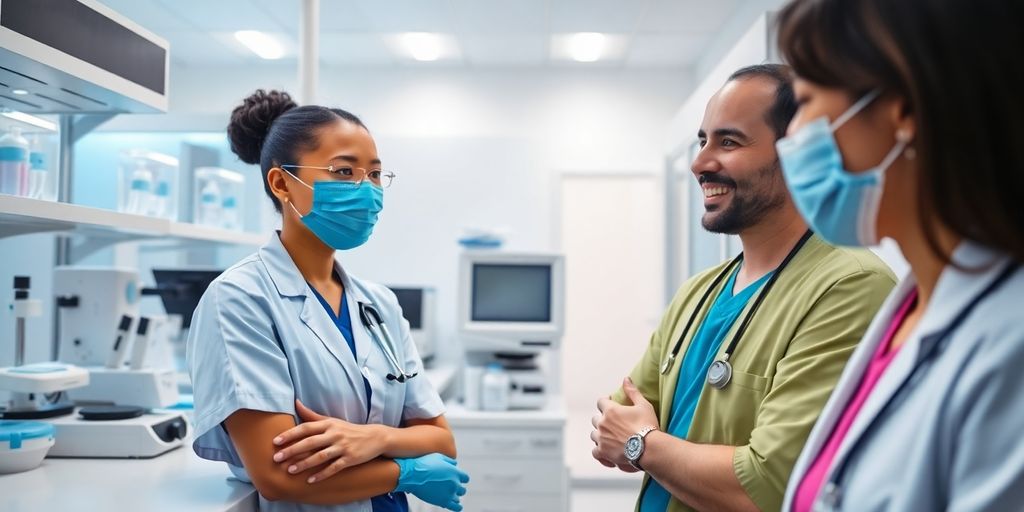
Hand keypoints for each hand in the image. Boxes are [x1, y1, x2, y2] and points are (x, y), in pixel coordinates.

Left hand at [272, 399, 386, 482]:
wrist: (374, 437)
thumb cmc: (348, 429)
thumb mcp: (331, 420)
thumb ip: (312, 415)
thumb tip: (295, 402)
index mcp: (328, 424)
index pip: (306, 428)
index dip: (290, 434)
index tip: (276, 441)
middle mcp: (335, 434)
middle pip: (310, 442)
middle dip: (292, 450)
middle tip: (277, 458)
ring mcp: (343, 447)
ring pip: (320, 456)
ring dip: (304, 464)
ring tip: (290, 470)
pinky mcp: (350, 459)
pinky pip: (334, 468)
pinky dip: (322, 474)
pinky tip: (310, 480)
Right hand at [395, 453, 469, 510]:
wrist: (413, 475)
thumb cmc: (424, 464)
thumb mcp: (439, 457)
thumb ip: (450, 461)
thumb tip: (456, 464)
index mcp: (455, 472)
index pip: (465, 478)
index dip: (461, 479)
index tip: (456, 479)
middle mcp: (455, 483)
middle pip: (462, 489)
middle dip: (457, 488)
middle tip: (449, 487)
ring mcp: (449, 493)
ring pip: (458, 498)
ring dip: (454, 496)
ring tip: (448, 494)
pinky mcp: (443, 502)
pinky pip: (456, 507)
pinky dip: (457, 507)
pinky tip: (457, 505)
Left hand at [591, 377, 657, 469]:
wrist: (649, 448)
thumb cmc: (647, 426)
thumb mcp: (643, 405)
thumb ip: (632, 392)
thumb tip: (626, 379)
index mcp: (611, 411)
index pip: (600, 402)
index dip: (606, 402)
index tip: (611, 404)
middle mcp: (603, 424)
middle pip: (595, 419)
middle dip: (602, 420)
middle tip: (613, 424)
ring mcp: (601, 439)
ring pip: (594, 435)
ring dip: (600, 435)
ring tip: (610, 438)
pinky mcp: (603, 453)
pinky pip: (595, 452)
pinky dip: (600, 451)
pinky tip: (607, 453)